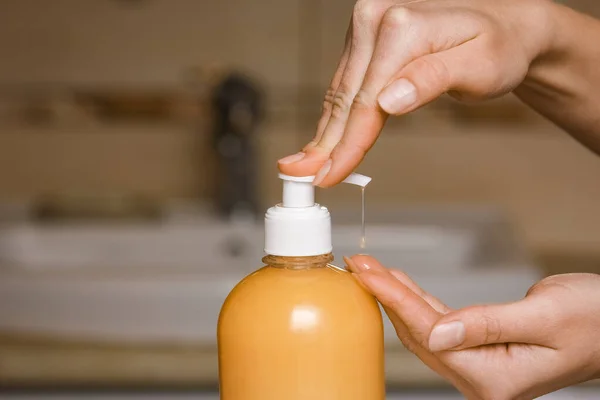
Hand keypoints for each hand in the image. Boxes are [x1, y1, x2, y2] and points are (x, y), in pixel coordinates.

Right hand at [278, 0, 555, 185]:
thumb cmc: (500, 45)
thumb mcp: (481, 65)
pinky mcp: (366, 39)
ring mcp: (367, 27)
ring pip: (340, 93)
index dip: (346, 144)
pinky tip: (327, 137)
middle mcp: (375, 18)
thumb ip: (433, 79)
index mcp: (401, 25)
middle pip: (344, 97)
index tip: (329, 175)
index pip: (365, 100)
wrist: (505, 24)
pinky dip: (338, 115)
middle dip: (325, 143)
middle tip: (300, 176)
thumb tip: (389, 101)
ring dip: (326, 132)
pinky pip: (347, 84)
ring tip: (307, 164)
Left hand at [345, 255, 599, 399]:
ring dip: (398, 297)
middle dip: (386, 295)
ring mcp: (479, 367)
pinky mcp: (481, 352)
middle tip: (359, 264)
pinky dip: (419, 302)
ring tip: (372, 270)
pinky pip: (441, 326)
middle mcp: (480, 378)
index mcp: (493, 377)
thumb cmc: (595, 321)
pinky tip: (402, 286)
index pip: (429, 332)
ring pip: (425, 329)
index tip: (366, 272)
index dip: (393, 297)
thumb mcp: (545, 316)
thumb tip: (436, 332)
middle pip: (419, 332)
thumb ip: (487, 324)